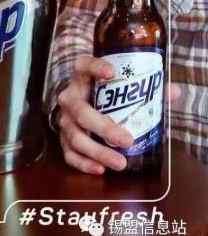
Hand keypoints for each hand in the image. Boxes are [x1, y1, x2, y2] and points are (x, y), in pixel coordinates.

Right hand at [56, 55, 179, 174]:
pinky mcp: (63, 139)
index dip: (94, 67)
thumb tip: (173, 92)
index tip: (112, 72)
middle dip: (103, 127)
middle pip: (81, 111)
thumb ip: (148, 88)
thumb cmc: (106, 95)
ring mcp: (65, 119)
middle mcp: (70, 98)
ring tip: (120, 163)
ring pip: (75, 136)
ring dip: (97, 151)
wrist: (82, 106)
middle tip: (127, 140)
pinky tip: (100, 169)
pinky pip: (69, 153)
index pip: (83, 66)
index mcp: (82, 79)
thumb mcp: (121, 87)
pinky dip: (83, 163)